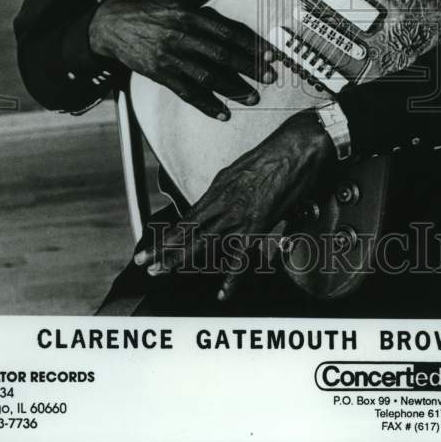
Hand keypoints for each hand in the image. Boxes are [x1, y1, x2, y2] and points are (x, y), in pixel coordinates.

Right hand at [88, 0, 276, 120]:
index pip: (228, 32)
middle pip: (222, 56)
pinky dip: (206, 105)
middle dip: (250, 68)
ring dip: (233, 89)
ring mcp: (171, 58)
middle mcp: (182, 37)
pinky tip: (222, 112)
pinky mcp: (161, 74)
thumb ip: (200, 2)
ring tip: (253, 97)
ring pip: (208, 77)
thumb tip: (223, 10)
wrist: (110, 24)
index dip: (252, 44)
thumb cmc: (145, 7)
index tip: (270, 53)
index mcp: (190, 15)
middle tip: (270, 77)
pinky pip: (187, 93)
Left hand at [134, 110, 336, 299]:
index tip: (150, 247)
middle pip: (187, 232)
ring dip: (180, 258)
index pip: (186, 219)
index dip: (166, 235)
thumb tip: (215, 203)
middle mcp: (223, 204)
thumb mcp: (239, 170)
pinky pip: (241, 256)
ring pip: (203, 243)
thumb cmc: (272, 154)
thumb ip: (225, 190)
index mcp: (218, 190)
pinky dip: (232, 277)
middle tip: (145, 263)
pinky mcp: (257, 226)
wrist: (296, 148)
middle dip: (163, 249)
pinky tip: (222, 292)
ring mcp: (238, 217)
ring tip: (162, 271)